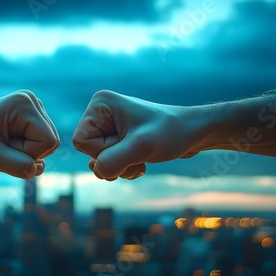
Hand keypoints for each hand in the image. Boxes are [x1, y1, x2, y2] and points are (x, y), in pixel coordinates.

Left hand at [0, 90, 59, 178]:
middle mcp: (32, 102)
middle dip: (26, 154)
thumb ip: (15, 165)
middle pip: (50, 144)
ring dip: (23, 154)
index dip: (27, 153)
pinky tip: (5, 145)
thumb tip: (37, 170)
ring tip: (0, 145)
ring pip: (46, 147)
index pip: (48, 142)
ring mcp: (32, 110)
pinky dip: (22, 153)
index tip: (1, 146)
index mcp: (24, 103)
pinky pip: (39, 147)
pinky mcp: (30, 120)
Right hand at [73, 90, 197, 179]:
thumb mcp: (141, 147)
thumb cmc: (171, 133)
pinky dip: (125, 168)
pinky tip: (143, 161)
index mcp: (100, 105)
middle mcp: (101, 113)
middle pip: (89, 153)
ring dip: (121, 167)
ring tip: (142, 158)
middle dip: (114, 161)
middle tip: (138, 153)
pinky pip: (109, 163)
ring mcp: (110, 127)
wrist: (195, 133)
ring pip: (99, 161)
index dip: (103, 151)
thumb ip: (113, 161)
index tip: (127, 144)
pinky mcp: (119, 139)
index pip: (81, 141)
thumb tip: (97, 170)